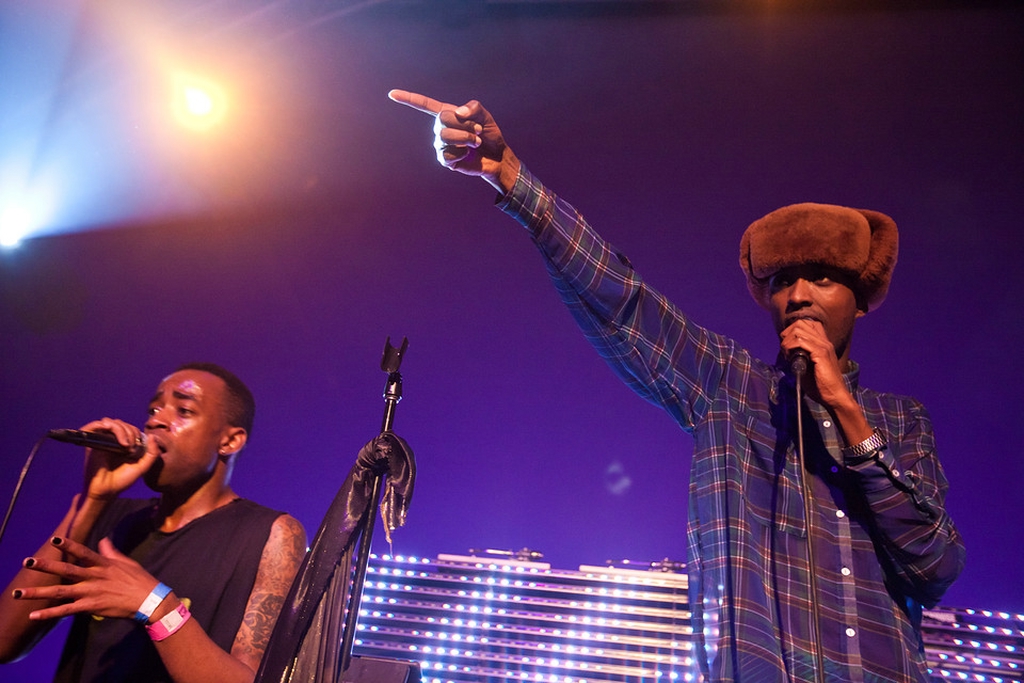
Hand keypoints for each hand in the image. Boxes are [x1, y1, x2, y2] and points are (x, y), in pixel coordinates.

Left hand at [13, 536, 162, 621]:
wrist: (148, 600)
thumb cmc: (139, 579)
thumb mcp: (126, 562)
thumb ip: (111, 551)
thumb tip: (103, 539)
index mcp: (102, 564)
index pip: (82, 552)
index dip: (68, 545)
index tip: (53, 539)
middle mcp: (93, 577)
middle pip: (65, 570)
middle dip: (45, 566)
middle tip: (27, 561)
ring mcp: (90, 593)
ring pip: (60, 592)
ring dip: (38, 593)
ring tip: (18, 593)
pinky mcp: (90, 607)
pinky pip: (66, 611)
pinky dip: (49, 614)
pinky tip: (34, 615)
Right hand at [78, 418, 158, 501]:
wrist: (106, 491)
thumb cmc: (122, 480)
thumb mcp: (142, 467)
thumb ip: (152, 453)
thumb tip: (152, 436)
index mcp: (124, 444)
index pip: (131, 428)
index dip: (137, 433)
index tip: (138, 448)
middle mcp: (112, 441)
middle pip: (121, 423)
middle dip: (130, 432)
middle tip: (132, 448)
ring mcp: (102, 441)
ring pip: (110, 422)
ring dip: (120, 430)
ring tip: (125, 445)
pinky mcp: (91, 443)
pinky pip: (93, 426)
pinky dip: (102, 425)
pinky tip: (111, 432)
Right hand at [388, 89, 519, 192]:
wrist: (496, 156)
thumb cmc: (489, 134)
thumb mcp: (485, 116)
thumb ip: (473, 108)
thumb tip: (458, 112)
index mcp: (447, 113)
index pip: (424, 105)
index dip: (408, 99)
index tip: (392, 94)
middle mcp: (440, 128)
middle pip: (442, 119)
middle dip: (464, 124)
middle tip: (477, 130)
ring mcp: (441, 144)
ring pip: (445, 136)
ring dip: (466, 138)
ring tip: (475, 142)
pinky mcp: (445, 159)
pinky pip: (448, 153)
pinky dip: (462, 153)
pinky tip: (466, 154)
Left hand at [779, 319, 849, 406]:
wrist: (834, 396)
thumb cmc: (820, 385)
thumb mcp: (808, 366)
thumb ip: (800, 356)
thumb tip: (786, 351)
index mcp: (823, 343)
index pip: (807, 323)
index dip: (792, 330)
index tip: (787, 345)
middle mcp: (824, 341)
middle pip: (801, 323)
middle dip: (787, 333)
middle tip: (785, 349)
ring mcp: (824, 346)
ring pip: (799, 330)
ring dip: (787, 341)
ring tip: (787, 354)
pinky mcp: (821, 354)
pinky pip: (801, 342)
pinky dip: (790, 347)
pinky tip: (789, 357)